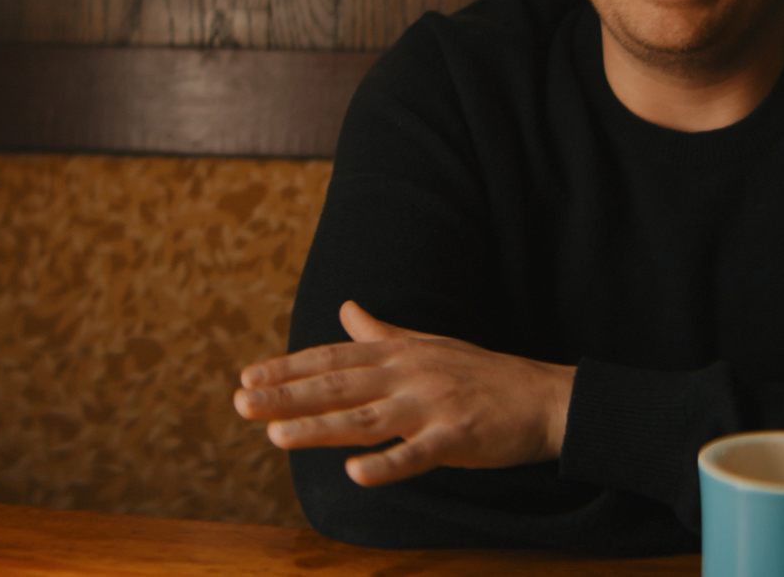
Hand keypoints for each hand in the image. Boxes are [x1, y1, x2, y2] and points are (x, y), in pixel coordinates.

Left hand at [233, 301, 575, 486]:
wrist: (542, 396)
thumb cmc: (480, 373)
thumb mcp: (426, 344)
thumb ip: (381, 332)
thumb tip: (346, 309)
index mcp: (398, 353)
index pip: (333, 357)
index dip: (289, 368)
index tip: (247, 376)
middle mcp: (408, 373)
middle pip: (338, 384)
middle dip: (287, 394)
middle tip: (241, 402)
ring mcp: (432, 404)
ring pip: (366, 416)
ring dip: (319, 425)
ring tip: (276, 434)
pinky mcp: (457, 436)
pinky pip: (417, 454)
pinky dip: (386, 464)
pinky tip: (355, 474)